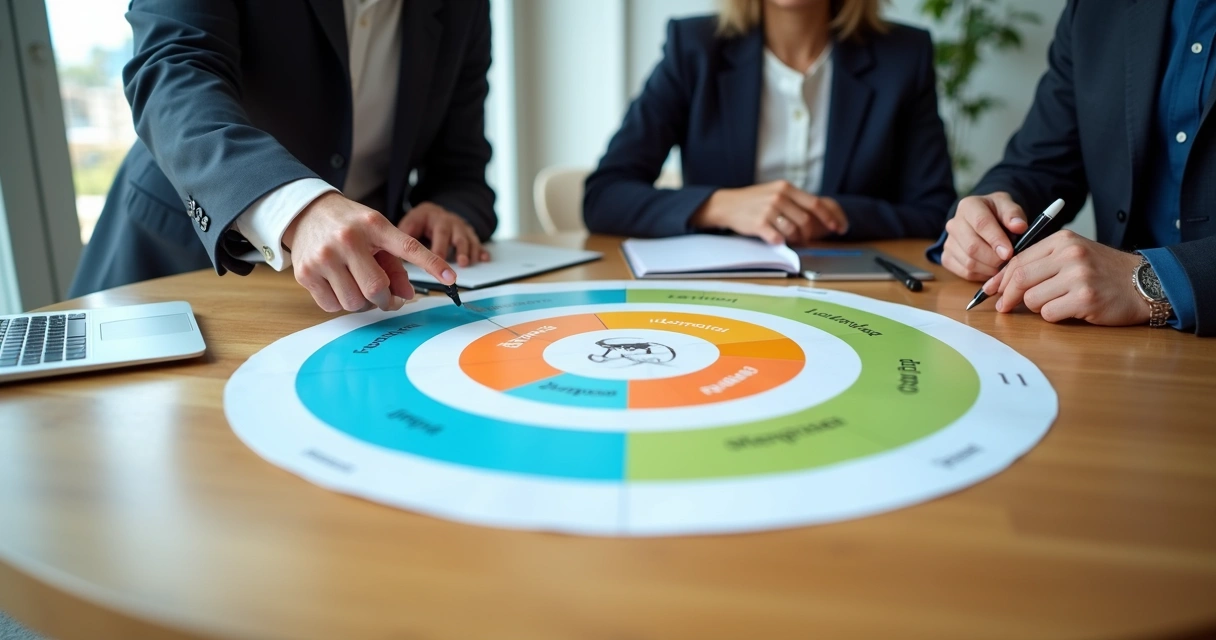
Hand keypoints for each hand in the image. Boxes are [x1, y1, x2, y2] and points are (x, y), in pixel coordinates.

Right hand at [283, 192, 455, 312]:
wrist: (306, 212)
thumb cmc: (349, 224)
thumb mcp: (376, 233)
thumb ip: (395, 264)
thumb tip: (406, 296)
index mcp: (373, 226)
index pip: (409, 246)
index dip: (432, 263)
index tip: (451, 278)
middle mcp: (347, 240)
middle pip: (376, 289)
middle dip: (385, 299)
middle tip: (386, 297)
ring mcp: (324, 257)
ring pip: (354, 302)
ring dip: (362, 302)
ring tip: (359, 286)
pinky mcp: (305, 273)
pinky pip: (332, 306)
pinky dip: (340, 303)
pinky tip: (339, 285)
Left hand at [398, 202, 488, 266]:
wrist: (434, 212)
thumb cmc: (420, 223)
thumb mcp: (409, 223)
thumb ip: (405, 236)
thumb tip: (398, 254)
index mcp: (433, 217)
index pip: (437, 232)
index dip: (439, 247)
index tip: (438, 259)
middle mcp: (449, 221)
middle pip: (456, 235)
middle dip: (459, 249)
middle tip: (460, 263)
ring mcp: (461, 227)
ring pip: (468, 239)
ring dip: (470, 251)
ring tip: (469, 263)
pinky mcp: (469, 235)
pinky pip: (478, 242)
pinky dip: (482, 251)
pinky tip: (485, 259)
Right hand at [690, 180, 847, 244]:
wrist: (727, 204)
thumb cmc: (754, 201)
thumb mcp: (775, 192)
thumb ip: (794, 200)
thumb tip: (818, 215)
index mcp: (786, 188)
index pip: (816, 203)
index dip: (830, 218)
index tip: (838, 228)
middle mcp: (779, 197)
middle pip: (806, 221)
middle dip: (810, 234)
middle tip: (808, 240)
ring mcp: (768, 210)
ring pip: (793, 231)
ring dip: (796, 240)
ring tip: (792, 241)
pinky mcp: (759, 223)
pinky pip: (778, 238)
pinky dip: (780, 242)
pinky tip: (776, 240)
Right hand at [942, 192, 1029, 280]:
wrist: (985, 220)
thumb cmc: (998, 213)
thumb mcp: (1008, 206)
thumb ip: (1014, 214)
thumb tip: (1019, 226)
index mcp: (968, 206)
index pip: (981, 224)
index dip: (996, 239)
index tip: (1009, 252)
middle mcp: (953, 224)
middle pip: (972, 247)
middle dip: (994, 258)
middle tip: (1009, 261)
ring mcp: (948, 242)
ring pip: (969, 262)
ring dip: (990, 268)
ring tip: (1004, 265)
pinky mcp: (947, 258)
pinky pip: (965, 272)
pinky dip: (982, 275)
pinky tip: (993, 268)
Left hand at [982, 229, 1149, 325]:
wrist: (1145, 283)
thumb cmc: (1103, 272)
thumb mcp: (1074, 255)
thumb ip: (1041, 262)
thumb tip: (1001, 282)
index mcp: (1063, 240)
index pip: (1018, 259)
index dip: (1000, 278)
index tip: (991, 291)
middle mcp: (1070, 255)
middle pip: (1019, 278)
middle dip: (1008, 295)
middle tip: (1005, 307)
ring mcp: (1078, 276)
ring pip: (1032, 298)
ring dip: (1036, 307)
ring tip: (1055, 303)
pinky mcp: (1085, 299)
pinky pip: (1049, 313)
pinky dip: (1053, 316)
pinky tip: (1069, 310)